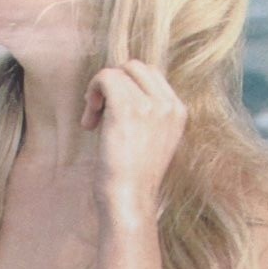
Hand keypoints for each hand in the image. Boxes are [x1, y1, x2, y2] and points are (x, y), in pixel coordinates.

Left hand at [80, 60, 186, 216]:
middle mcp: (168, 104)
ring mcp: (151, 105)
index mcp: (178, 112)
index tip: (113, 115)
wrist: (130, 202)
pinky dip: (92, 94)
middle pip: (136, 67)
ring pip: (118, 71)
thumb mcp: (151, 143)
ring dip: (99, 92)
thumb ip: (147, 115)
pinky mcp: (127, 107)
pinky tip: (89, 122)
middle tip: (100, 113)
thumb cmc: (133, 181)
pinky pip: (105, 77)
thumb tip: (120, 89)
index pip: (151, 76)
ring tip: (93, 121)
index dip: (127, 88)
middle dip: (114, 84)